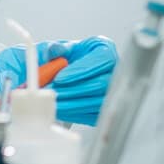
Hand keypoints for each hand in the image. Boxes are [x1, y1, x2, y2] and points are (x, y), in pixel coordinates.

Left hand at [0, 38, 117, 124]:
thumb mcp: (56, 48)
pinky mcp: (103, 108)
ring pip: (97, 102)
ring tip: (50, 103)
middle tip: (50, 93)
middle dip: (74, 91)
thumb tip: (55, 50)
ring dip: (72, 105)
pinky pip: (92, 115)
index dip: (80, 71)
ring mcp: (111, 91)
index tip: (59, 78)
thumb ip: (55, 48)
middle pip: (102, 84)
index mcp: (104, 50)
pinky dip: (73, 114)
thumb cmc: (61, 57)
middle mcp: (112, 70)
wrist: (60, 72)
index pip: (101, 60)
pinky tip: (58, 111)